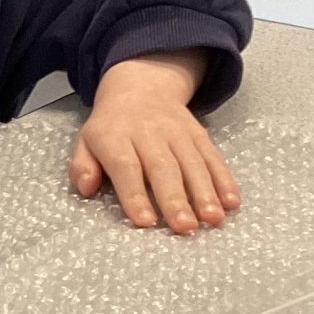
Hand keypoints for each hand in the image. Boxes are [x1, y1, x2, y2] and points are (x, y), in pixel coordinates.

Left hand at [70, 49, 240, 233]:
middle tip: (184, 226)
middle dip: (176, 199)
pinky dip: (224, 179)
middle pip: (164, 167)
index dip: (135, 195)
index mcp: (116, 137)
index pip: (126, 167)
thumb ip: (82, 166)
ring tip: (212, 219)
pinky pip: (212, 156)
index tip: (144, 221)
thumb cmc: (111, 127)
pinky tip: (231, 202)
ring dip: (205, 193)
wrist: (141, 87)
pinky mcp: (198, 134)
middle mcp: (149, 133)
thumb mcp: (86, 142)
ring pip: (193, 163)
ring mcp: (177, 132)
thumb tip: (85, 188)